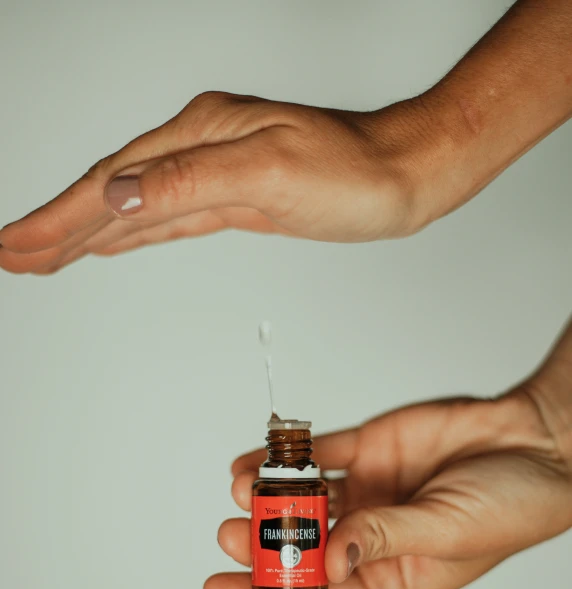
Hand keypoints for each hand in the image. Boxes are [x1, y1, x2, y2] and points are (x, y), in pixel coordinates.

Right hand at [0, 92, 439, 273]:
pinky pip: (167, 219)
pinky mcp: (233, 198)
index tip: (18, 245)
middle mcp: (200, 149)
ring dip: (85, 232)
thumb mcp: (270, 171)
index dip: (60, 218)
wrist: (401, 177)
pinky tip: (112, 241)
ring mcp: (214, 173)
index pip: (111, 183)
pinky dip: (131, 233)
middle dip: (57, 228)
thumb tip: (117, 194)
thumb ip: (189, 180)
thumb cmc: (354, 170)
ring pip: (134, 209)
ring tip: (45, 252)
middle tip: (13, 254)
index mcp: (200, 135)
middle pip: (110, 193)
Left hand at [204, 345, 571, 588]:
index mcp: (391, 575)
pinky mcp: (366, 450)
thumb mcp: (446, 533)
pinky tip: (255, 461)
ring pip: (303, 497)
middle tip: (229, 533)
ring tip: (242, 491)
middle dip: (261, 541)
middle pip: (301, 543)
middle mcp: (370, 534)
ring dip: (269, 495)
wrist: (533, 441)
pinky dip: (285, 457)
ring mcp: (366, 491)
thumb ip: (383, 538)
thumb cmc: (509, 505)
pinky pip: (316, 456)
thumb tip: (328, 559)